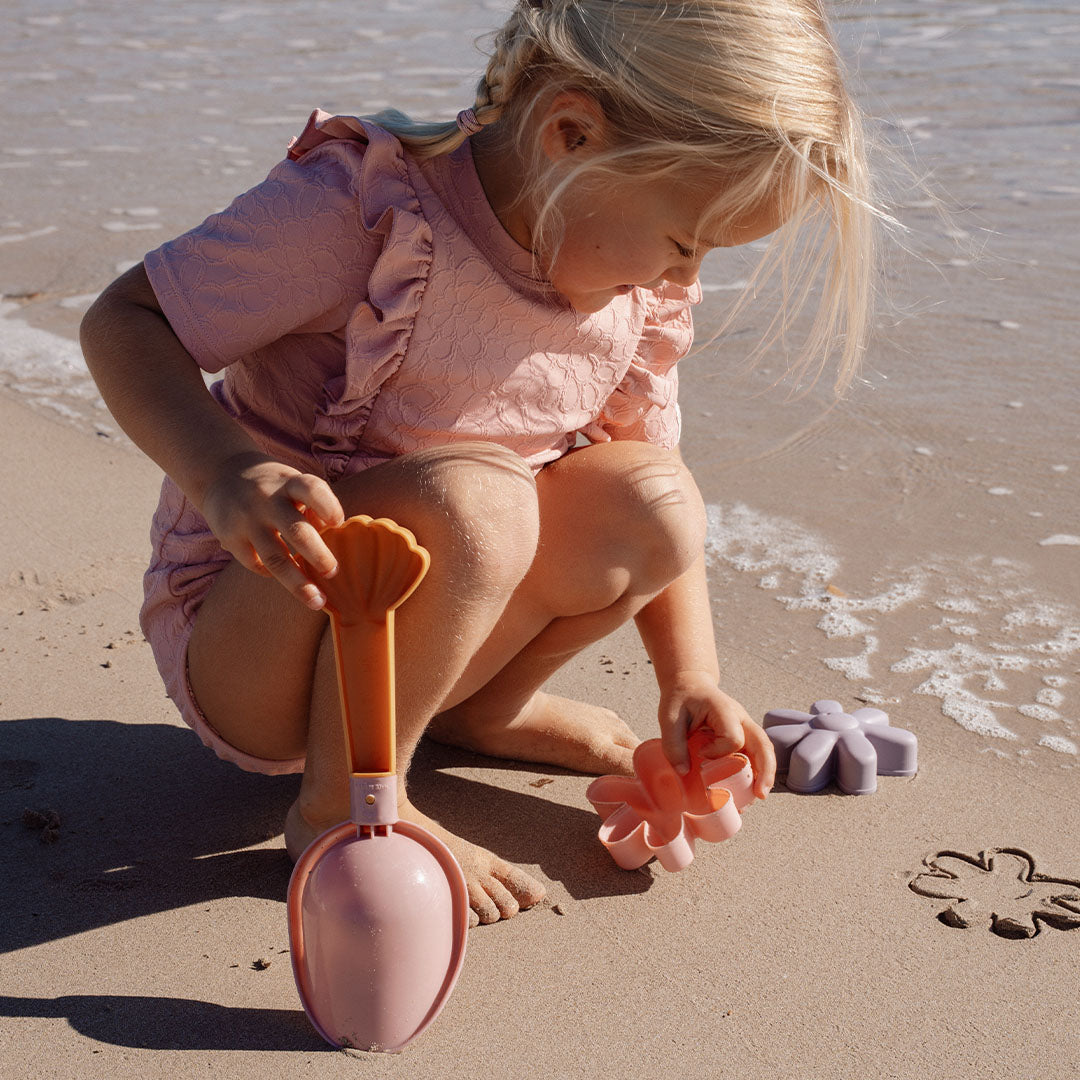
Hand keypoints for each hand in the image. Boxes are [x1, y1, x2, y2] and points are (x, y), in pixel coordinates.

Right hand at [199, 452, 344, 608]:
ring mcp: (246, 520)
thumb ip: (314, 506)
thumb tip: (332, 534)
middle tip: (333, 572)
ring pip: (275, 558)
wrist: (221, 475)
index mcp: (289, 482)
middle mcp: (267, 500)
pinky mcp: (230, 537)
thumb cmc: (275, 487)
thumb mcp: (293, 484)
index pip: (311, 489)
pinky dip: (274, 575)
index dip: (327, 506)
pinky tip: (288, 579)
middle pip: (296, 531)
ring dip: (298, 583)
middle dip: (318, 555)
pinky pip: (256, 564)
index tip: (339, 522)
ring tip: (317, 601)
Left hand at [657, 671, 775, 798]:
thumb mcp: (668, 717)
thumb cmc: (680, 699)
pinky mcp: (743, 735)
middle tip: (760, 794)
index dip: (719, 751)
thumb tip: (684, 773)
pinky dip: (756, 771)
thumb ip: (673, 744)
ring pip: (764, 750)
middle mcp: (741, 718)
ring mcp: (745, 727)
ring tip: (758, 796)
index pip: (733, 737)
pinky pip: (755, 754)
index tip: (701, 753)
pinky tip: (750, 788)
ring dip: (765, 774)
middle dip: (765, 770)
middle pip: (763, 744)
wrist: (690, 686)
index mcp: (724, 710)